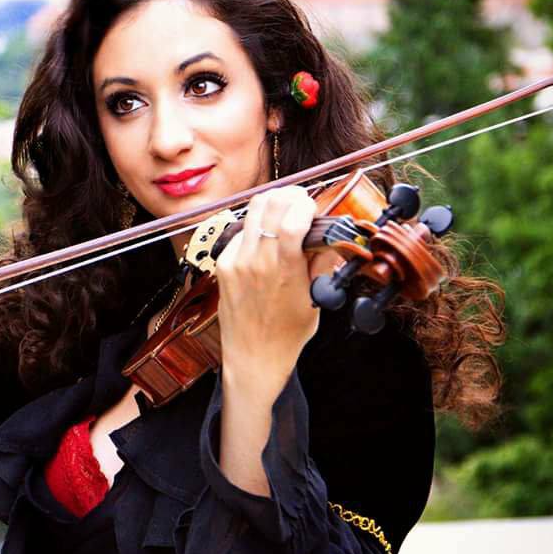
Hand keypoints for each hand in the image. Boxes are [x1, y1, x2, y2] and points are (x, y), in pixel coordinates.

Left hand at [215, 186, 320, 395]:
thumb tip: (329, 235)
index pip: (292, 219)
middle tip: (300, 203)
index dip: (305, 204)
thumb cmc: (287, 334)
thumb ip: (321, 263)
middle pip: (269, 204)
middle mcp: (256, 261)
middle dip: (289, 197)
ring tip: (284, 213)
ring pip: (252, 212)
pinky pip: (240, 233)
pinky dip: (256, 229)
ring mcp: (235, 261)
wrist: (253, 356)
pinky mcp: (223, 265)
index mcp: (284, 269)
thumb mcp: (314, 298)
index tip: (313, 207)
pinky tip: (265, 240)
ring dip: (271, 205)